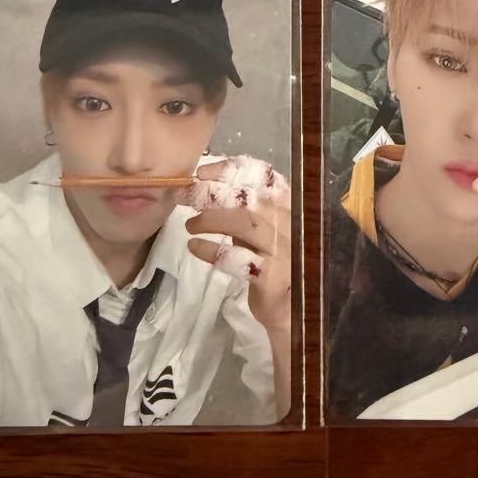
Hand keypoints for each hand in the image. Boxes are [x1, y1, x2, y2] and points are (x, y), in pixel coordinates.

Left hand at [178, 156, 291, 334]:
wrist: (293, 307)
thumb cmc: (273, 264)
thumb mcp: (262, 232)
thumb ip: (244, 211)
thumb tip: (203, 189)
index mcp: (290, 207)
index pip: (265, 177)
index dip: (233, 170)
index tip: (203, 173)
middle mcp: (292, 224)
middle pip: (250, 198)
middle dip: (212, 194)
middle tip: (185, 197)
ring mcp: (285, 251)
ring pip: (245, 223)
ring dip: (211, 220)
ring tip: (190, 226)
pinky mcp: (273, 278)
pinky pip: (239, 259)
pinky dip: (213, 250)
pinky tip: (195, 247)